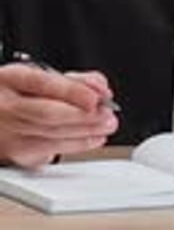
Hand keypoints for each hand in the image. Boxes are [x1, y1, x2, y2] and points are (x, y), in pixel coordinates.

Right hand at [0, 63, 118, 167]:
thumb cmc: (15, 93)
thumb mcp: (36, 75)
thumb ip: (70, 79)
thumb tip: (99, 88)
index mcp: (10, 79)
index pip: (42, 83)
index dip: (71, 92)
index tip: (95, 98)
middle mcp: (6, 107)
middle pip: (48, 115)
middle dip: (83, 117)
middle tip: (108, 116)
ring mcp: (8, 134)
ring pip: (50, 137)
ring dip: (84, 133)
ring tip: (105, 127)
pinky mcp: (14, 155)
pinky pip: (48, 153)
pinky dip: (74, 146)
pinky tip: (91, 139)